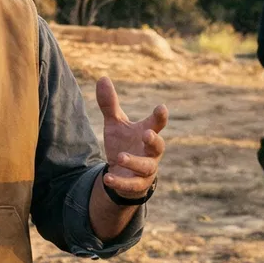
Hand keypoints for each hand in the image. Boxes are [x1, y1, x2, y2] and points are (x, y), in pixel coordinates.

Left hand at [97, 76, 167, 200]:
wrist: (122, 172)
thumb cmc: (123, 143)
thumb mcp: (115, 124)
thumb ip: (110, 104)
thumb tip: (102, 77)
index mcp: (147, 133)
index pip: (157, 124)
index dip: (160, 117)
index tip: (161, 108)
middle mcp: (151, 151)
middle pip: (159, 146)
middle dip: (154, 140)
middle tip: (147, 133)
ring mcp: (147, 169)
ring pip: (146, 167)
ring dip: (134, 162)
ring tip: (120, 157)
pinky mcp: (138, 185)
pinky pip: (132, 185)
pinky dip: (120, 181)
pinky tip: (108, 178)